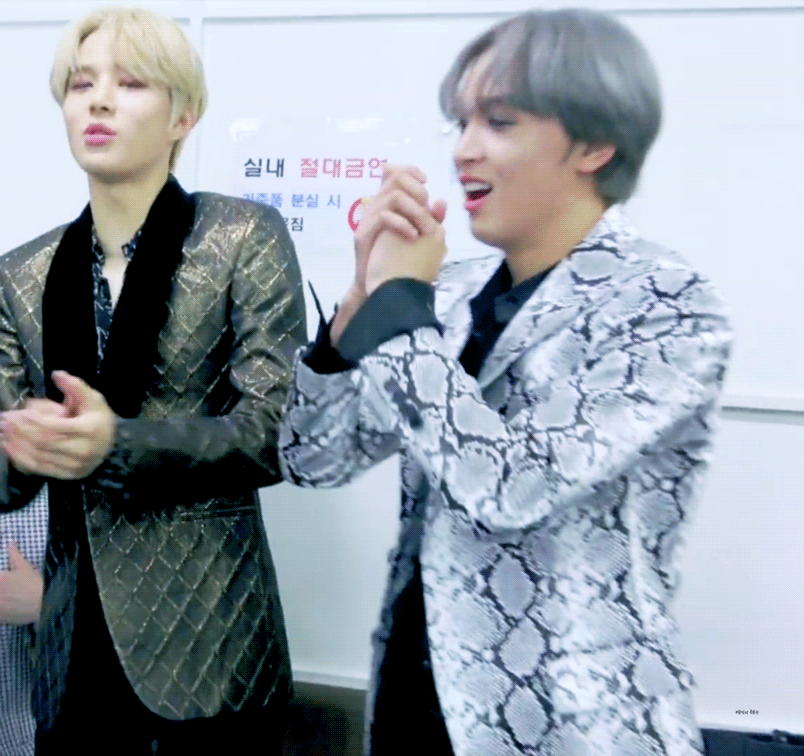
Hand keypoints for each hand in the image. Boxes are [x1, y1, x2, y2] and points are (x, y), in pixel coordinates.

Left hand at [0, 542, 42, 624]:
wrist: (44, 604)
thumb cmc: (34, 583)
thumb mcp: (25, 567)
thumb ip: (14, 554)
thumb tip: (10, 543)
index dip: (0, 577)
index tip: (3, 577)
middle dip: (0, 586)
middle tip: (7, 587)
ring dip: (1, 597)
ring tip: (7, 596)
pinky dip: (2, 609)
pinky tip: (8, 606)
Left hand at [1, 371, 115, 478]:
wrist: (108, 444)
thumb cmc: (98, 419)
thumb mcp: (93, 399)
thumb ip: (75, 386)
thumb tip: (57, 374)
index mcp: (89, 430)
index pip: (55, 427)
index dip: (33, 421)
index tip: (16, 414)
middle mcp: (82, 450)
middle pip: (44, 441)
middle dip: (21, 431)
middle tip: (5, 421)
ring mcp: (74, 465)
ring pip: (38, 455)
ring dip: (17, 444)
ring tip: (3, 433)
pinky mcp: (66, 474)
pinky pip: (39, 467)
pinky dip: (20, 458)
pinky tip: (10, 447)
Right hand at [354, 164, 446, 292]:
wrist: (380, 287)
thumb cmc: (398, 260)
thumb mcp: (418, 235)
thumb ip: (429, 219)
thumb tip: (441, 201)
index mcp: (386, 203)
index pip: (394, 172)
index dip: (410, 170)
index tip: (426, 180)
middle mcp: (375, 206)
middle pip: (395, 178)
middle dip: (417, 190)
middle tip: (427, 208)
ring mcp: (367, 219)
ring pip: (392, 197)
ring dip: (415, 210)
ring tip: (424, 228)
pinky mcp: (363, 233)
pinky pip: (384, 217)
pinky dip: (403, 224)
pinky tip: (413, 236)